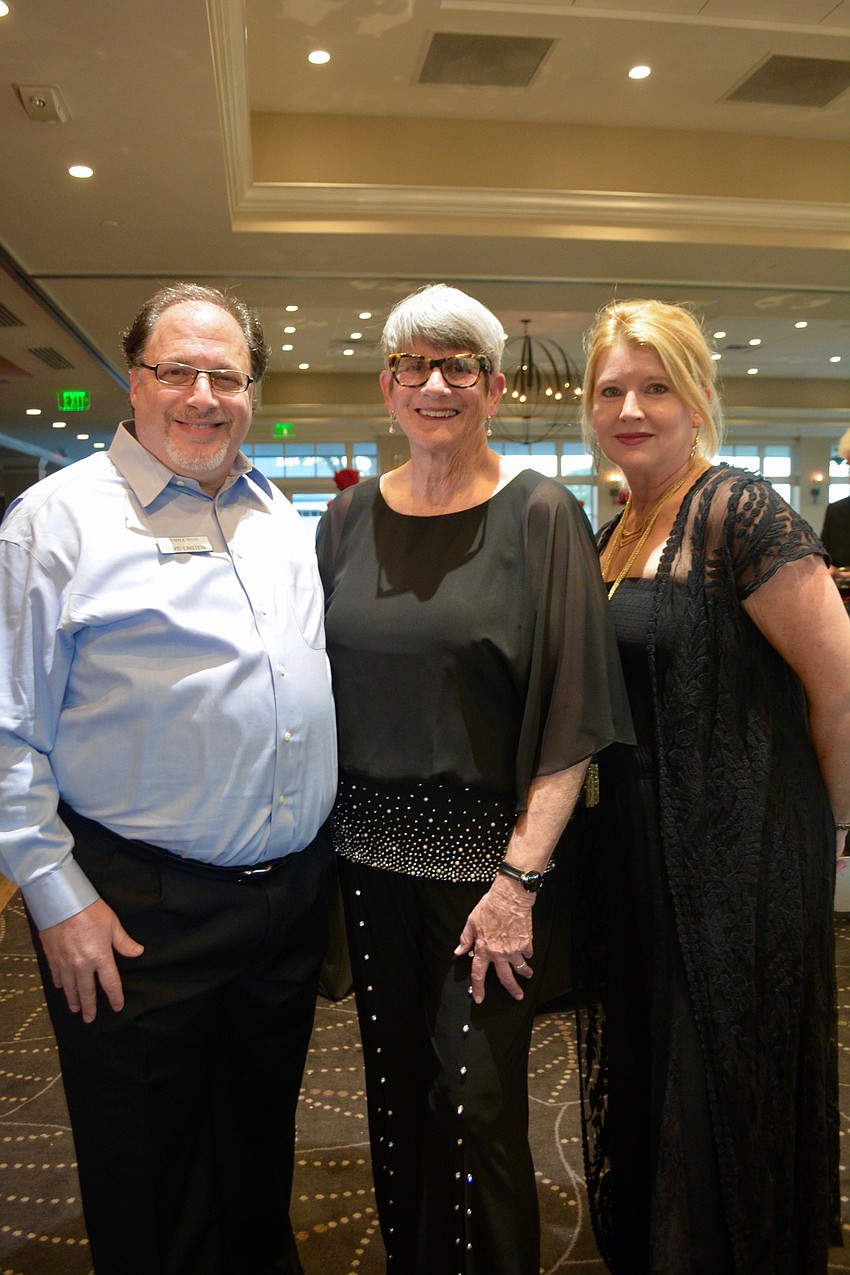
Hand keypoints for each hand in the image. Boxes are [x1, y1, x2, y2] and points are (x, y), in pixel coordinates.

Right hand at [38, 899, 143, 1022]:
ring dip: (73, 1000)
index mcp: (100, 957)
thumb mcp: (112, 923)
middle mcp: (82, 965)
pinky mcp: (52, 957)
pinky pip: (56, 975)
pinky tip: (60, 988)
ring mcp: (65, 963)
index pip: (110, 983)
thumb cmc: (90, 910)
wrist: (61, 902)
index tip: (117, 1007)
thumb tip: (138, 952)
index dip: (115, 997)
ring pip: (69, 988)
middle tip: (89, 1019)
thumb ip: (124, 941)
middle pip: (87, 991)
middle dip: (89, 1007)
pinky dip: (59, 984)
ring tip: (75, 1009)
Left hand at [454, 877, 534, 1004]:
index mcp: (483, 949)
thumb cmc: (490, 906)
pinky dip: (527, 953)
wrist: (510, 897)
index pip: (478, 974)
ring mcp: (514, 950)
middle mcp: (499, 953)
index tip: (479, 998)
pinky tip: (527, 951)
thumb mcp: (472, 922)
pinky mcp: (526, 943)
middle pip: (505, 978)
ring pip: (521, 969)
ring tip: (528, 975)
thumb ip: (465, 939)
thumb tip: (458, 951)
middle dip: (512, 990)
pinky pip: (528, 953)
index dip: (478, 989)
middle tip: (517, 996)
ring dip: (525, 974)